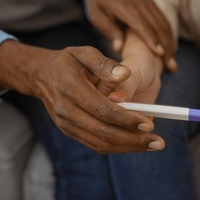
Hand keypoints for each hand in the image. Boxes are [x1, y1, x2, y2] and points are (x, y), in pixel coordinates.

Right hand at [0, 40, 164, 152]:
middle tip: (158, 142)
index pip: (102, 110)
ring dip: (129, 147)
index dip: (127, 119)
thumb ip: (105, 64)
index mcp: (71, 89)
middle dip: (134, 140)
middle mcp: (66, 111)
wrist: (41, 76)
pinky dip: (118, 147)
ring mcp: (67, 125)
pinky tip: (136, 144)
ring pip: (101, 143)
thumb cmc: (69, 61)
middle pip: (104, 132)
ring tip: (152, 145)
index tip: (149, 123)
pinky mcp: (70, 132)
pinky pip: (96, 145)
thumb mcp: (85, 52)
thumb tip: (125, 74)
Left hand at [86, 0, 175, 71]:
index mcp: (124, 6)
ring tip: (172, 63)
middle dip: (166, 47)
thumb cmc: (99, 1)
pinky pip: (164, 21)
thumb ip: (109, 31)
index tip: (159, 53)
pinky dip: (169, 37)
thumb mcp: (97, 15)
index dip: (151, 39)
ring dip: (170, 44)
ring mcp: (148, 3)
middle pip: (158, 26)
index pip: (141, 24)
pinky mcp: (152, 5)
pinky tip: (170, 50)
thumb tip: (119, 49)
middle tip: (170, 66)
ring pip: (164, 24)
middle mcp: (140, 3)